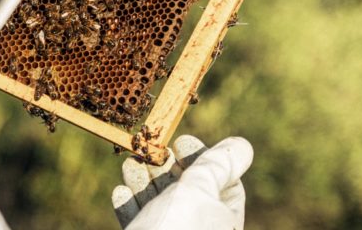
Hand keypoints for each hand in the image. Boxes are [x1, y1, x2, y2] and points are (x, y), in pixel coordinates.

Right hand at [111, 135, 252, 229]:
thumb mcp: (200, 189)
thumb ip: (219, 165)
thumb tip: (242, 146)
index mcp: (226, 224)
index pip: (224, 183)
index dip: (204, 158)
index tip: (180, 140)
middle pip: (189, 193)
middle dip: (168, 168)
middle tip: (152, 150)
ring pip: (162, 208)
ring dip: (144, 182)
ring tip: (129, 163)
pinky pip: (141, 226)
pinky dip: (131, 208)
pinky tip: (120, 191)